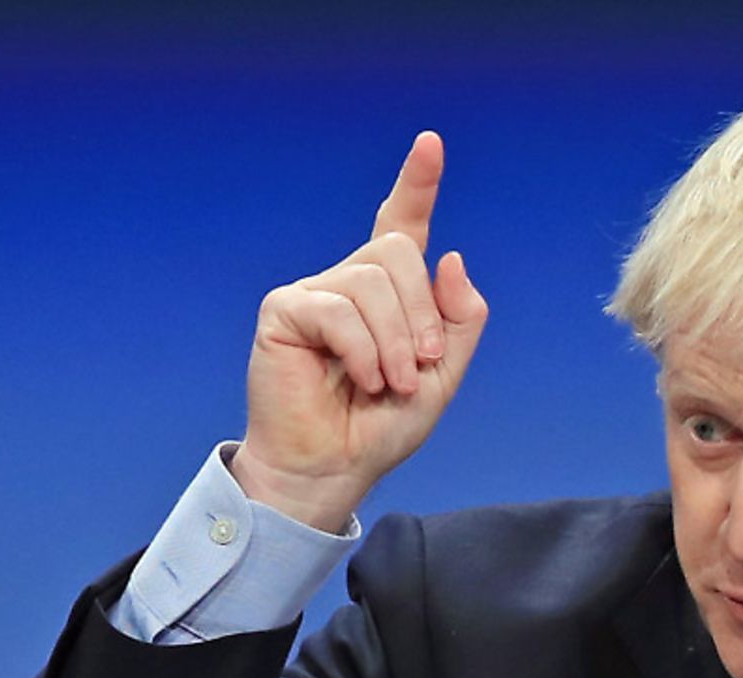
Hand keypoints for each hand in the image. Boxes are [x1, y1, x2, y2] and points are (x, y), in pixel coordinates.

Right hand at [233, 131, 488, 530]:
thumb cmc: (380, 425)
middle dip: (422, 316)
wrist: (333, 468)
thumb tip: (448, 255)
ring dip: (395, 344)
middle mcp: (350, 282)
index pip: (402, 224)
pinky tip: (359, 381)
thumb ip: (458, 318)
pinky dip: (362, 352)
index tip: (430, 144)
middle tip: (419, 369)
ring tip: (389, 383)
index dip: (417, 184)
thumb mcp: (443, 374)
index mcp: (389, 293)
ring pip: (373, 282)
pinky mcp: (284, 311)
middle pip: (399, 252)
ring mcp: (315, 292)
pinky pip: (338, 310)